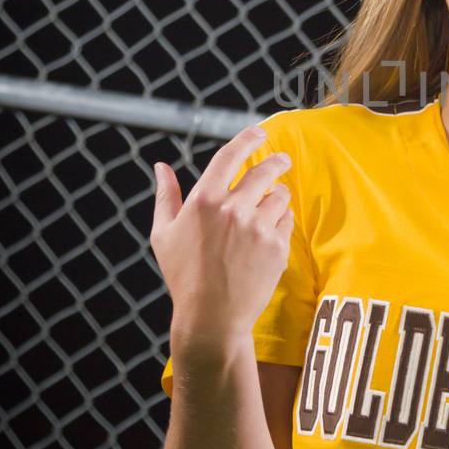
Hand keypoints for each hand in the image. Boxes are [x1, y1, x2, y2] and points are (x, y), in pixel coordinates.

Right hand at [149, 122, 294, 352]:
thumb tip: (161, 166)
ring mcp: (258, 228)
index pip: (230, 156)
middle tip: (282, 159)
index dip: (248, 139)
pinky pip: (287, 220)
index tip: (259, 132)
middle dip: (277, 161)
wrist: (212, 316)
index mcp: (204, 200)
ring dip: (277, 195)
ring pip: (280, 195)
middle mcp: (233, 209)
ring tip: (271, 205)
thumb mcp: (164, 234)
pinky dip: (281, 221)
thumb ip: (166, 196)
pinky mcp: (277, 246)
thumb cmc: (183, 275)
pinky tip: (271, 231)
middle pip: (264, 171)